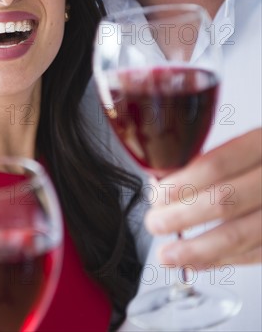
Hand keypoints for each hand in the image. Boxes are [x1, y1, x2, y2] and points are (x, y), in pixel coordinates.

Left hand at [145, 128, 261, 269]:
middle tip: (155, 223)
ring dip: (196, 250)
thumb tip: (165, 184)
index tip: (158, 196)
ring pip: (238, 236)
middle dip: (181, 217)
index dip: (181, 184)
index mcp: (261, 146)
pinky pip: (252, 255)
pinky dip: (220, 261)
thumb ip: (215, 161)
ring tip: (168, 254)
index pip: (216, 166)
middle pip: (223, 202)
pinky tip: (197, 262)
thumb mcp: (248, 146)